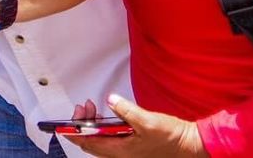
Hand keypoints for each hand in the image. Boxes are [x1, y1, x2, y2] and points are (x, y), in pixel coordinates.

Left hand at [66, 95, 205, 156]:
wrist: (190, 146)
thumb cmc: (172, 138)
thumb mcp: (148, 121)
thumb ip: (126, 111)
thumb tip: (110, 100)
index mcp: (121, 151)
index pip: (87, 143)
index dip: (72, 132)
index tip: (62, 123)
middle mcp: (121, 154)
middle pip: (91, 143)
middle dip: (81, 125)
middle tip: (82, 108)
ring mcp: (126, 151)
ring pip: (100, 141)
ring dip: (92, 125)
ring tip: (91, 108)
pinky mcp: (132, 147)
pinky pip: (110, 140)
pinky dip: (103, 128)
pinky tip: (105, 117)